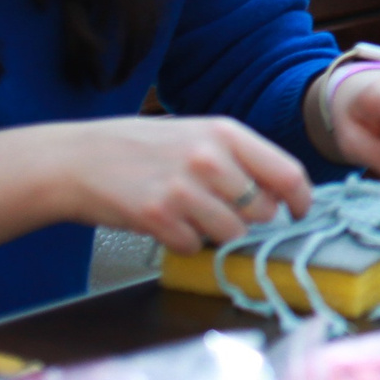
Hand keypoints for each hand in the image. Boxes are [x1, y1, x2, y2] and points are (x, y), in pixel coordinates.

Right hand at [55, 116, 313, 255]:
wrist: (78, 159)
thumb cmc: (141, 147)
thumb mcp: (197, 134)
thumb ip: (239, 158)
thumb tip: (279, 191)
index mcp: (225, 133)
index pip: (287, 173)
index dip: (301, 199)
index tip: (300, 211)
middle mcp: (209, 158)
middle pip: (263, 210)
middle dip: (250, 217)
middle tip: (222, 207)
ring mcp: (183, 189)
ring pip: (232, 232)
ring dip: (216, 231)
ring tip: (190, 212)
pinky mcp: (158, 217)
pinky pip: (193, 246)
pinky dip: (183, 241)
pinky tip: (165, 221)